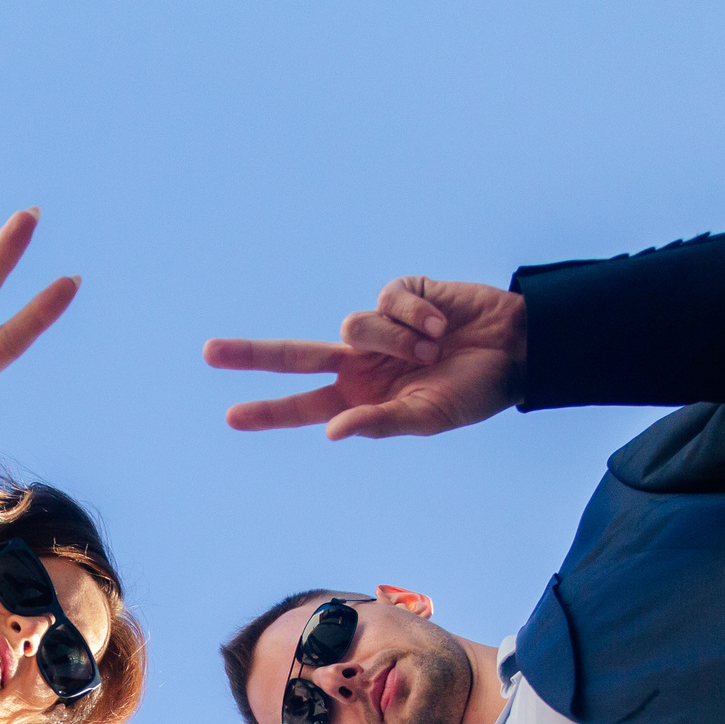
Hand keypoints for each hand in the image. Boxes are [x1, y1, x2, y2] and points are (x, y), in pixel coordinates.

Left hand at [203, 276, 526, 440]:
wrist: (517, 348)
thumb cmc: (474, 391)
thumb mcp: (428, 417)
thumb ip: (380, 423)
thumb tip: (330, 429)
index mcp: (362, 398)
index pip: (306, 405)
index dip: (270, 411)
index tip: (232, 416)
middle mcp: (361, 363)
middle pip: (295, 357)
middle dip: (252, 356)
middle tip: (207, 354)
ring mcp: (377, 327)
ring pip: (353, 326)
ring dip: (395, 340)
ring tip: (434, 349)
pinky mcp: (398, 294)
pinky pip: (387, 299)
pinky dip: (415, 315)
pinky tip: (442, 324)